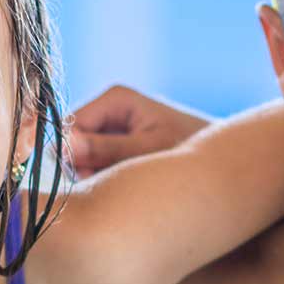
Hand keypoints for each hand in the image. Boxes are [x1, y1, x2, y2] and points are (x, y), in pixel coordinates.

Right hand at [67, 85, 209, 177]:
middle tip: (118, 183)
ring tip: (128, 184)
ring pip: (80, 159)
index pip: (69, 126)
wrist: (219, 164)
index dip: (72, 153)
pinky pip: (94, 166)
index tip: (91, 177)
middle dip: (86, 168)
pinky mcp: (115, 147)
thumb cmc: (190, 150)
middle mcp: (108, 110)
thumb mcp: (148, 150)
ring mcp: (111, 129)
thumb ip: (106, 149)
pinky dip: (105, 179)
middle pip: (72, 143)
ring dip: (95, 176)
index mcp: (115, 98)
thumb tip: (64, 146)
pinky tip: (128, 185)